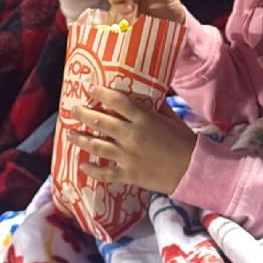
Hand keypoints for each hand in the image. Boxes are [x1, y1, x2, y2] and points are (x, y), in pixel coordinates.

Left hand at [68, 85, 196, 193]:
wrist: (193, 170)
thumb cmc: (184, 142)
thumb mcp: (171, 118)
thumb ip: (155, 107)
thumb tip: (143, 95)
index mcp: (144, 119)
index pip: (117, 101)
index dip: (101, 93)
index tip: (90, 88)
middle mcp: (132, 136)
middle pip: (100, 122)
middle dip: (83, 114)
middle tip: (73, 109)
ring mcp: (128, 156)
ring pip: (97, 146)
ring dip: (81, 139)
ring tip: (70, 134)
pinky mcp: (128, 174)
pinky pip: (104, 173)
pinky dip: (91, 170)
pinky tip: (82, 165)